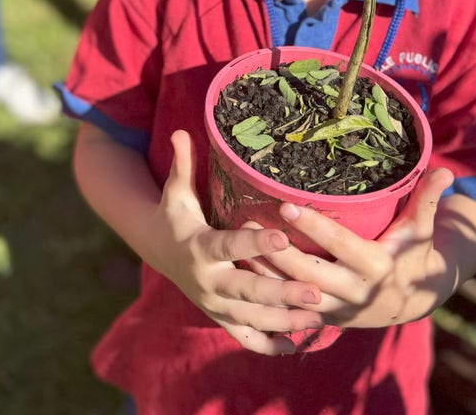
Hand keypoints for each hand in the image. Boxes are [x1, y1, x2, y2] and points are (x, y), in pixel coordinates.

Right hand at [150, 130, 324, 354]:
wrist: (157, 250)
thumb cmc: (175, 213)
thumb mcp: (177, 190)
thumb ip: (183, 163)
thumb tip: (181, 130)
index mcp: (199, 248)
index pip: (230, 246)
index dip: (255, 244)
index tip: (283, 239)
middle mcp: (206, 281)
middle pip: (246, 290)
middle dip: (281, 292)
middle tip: (314, 292)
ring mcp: (213, 304)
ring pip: (251, 318)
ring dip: (284, 320)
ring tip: (318, 316)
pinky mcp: (219, 316)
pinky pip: (245, 336)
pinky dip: (268, 344)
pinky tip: (297, 344)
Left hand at [245, 168, 454, 328]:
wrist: (411, 301)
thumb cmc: (412, 253)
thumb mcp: (421, 228)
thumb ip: (427, 198)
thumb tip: (447, 170)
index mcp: (376, 266)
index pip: (338, 244)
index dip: (312, 226)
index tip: (284, 204)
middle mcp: (355, 292)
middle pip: (308, 272)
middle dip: (276, 249)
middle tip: (248, 221)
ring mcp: (337, 310)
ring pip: (293, 294)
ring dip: (265, 272)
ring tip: (239, 243)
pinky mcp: (325, 320)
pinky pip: (290, 310)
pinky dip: (269, 293)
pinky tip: (246, 272)